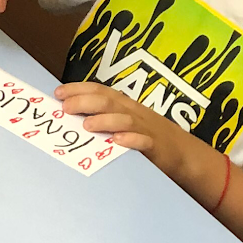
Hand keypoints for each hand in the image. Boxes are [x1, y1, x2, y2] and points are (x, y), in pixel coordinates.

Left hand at [53, 83, 190, 166]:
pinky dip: (131, 140)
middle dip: (85, 102)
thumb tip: (69, 111)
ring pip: (124, 120)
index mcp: (124, 104)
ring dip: (104, 120)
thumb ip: (102, 115)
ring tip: (87, 125)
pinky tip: (117, 141)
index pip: (100, 90)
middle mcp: (132, 112)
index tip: (58, 92)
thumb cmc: (147, 135)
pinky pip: (143, 141)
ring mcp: (144, 129)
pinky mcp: (155, 146)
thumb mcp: (125, 119)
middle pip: (108, 102)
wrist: (183, 152)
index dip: (78, 89)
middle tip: (66, 108)